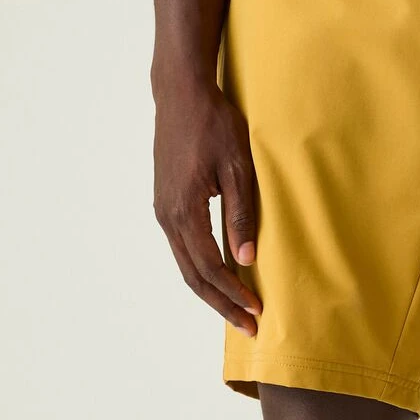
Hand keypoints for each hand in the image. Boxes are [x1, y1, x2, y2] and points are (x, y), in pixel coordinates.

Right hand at [152, 71, 261, 334]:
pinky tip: (222, 279)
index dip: (234, 292)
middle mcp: (168, 216)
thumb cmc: (214, 124)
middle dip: (222, 304)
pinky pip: (184, 249)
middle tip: (249, 327)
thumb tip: (246, 258)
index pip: (210, 266)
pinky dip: (202, 271)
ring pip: (186, 266)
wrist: (181, 93)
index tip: (257, 310)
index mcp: (184, 210)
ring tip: (238, 310)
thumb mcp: (238, 167)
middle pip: (193, 276)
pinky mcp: (166, 204)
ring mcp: (163, 211)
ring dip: (212, 292)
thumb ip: (241, 214)